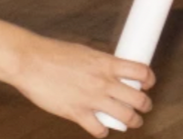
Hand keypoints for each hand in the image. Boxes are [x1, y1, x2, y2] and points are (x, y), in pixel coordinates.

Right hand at [12, 34, 153, 135]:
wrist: (32, 63)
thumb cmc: (57, 54)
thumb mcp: (87, 52)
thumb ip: (102, 63)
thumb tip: (113, 69)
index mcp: (107, 62)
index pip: (140, 71)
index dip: (149, 78)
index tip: (149, 83)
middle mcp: (104, 81)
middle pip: (137, 97)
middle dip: (145, 104)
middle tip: (146, 107)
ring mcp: (91, 99)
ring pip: (124, 115)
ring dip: (133, 121)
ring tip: (135, 122)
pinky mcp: (76, 113)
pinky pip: (98, 128)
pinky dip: (103, 132)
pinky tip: (104, 130)